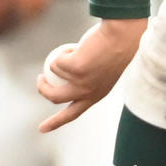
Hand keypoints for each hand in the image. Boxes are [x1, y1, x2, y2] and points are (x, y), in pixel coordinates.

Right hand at [36, 17, 146, 132]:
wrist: (124, 36)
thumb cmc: (117, 48)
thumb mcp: (103, 69)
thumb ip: (87, 76)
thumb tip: (64, 78)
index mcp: (97, 95)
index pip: (73, 113)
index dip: (55, 122)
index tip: (41, 129)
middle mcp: (88, 93)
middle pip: (55, 98)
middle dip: (43, 90)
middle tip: (40, 79)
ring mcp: (80, 82)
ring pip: (52, 74)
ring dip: (55, 62)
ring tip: (71, 51)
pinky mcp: (74, 69)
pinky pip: (57, 60)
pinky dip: (63, 52)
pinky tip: (78, 47)